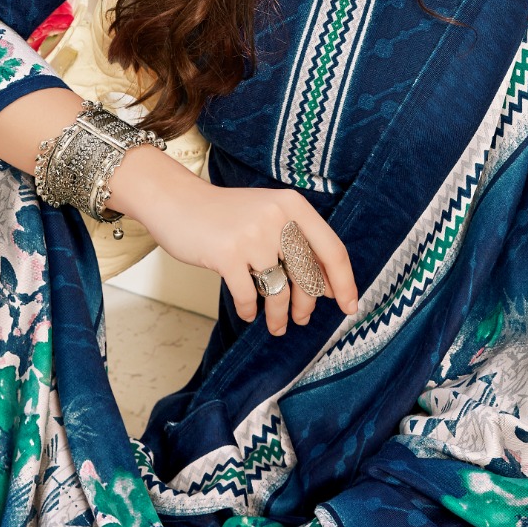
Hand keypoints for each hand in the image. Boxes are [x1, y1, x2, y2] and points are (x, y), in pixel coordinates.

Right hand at [108, 147, 358, 334]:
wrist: (177, 201)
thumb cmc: (227, 214)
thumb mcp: (269, 215)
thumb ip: (298, 242)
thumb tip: (328, 287)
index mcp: (293, 205)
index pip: (332, 250)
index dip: (344, 283)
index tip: (350, 307)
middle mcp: (277, 218)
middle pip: (307, 275)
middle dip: (307, 304)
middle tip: (302, 319)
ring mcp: (251, 236)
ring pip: (279, 290)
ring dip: (278, 315)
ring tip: (275, 325)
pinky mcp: (226, 254)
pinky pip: (247, 295)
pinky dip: (249, 310)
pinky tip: (248, 312)